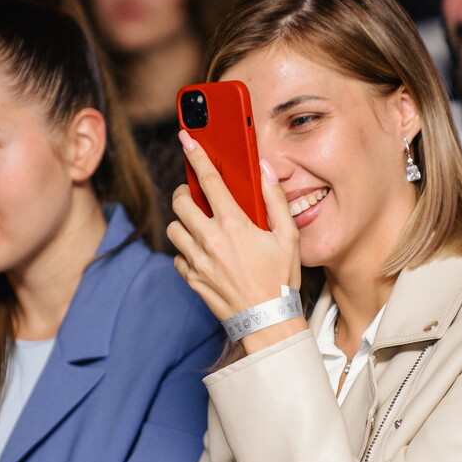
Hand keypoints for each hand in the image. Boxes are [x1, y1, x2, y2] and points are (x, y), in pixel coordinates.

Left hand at [169, 130, 304, 351]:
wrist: (267, 323)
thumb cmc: (280, 280)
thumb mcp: (288, 237)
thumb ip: (275, 199)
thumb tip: (266, 170)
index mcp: (234, 224)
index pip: (208, 179)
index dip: (196, 154)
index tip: (186, 138)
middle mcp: (210, 239)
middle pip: (179, 202)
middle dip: (184, 193)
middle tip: (196, 196)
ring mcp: (197, 261)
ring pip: (173, 229)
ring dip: (183, 223)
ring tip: (199, 226)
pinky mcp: (192, 279)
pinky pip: (177, 257)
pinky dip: (186, 252)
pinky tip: (203, 254)